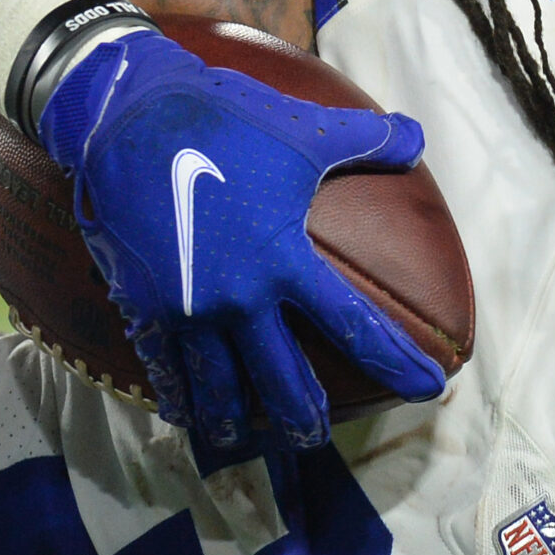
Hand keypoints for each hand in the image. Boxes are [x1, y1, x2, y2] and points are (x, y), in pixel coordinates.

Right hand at [37, 28, 446, 452]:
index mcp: (284, 259)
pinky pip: (165, 366)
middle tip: (316, 436)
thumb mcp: (302, 128)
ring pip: (219, 388)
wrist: (126, 115)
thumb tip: (418, 138)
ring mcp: (187, 308)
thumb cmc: (222, 118)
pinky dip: (178, 393)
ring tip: (243, 439)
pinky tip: (185, 409)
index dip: (396, 361)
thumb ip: (366, 140)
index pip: (355, 325)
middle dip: (304, 416)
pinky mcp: (143, 304)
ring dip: (235, 420)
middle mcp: (239, 297)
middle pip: (283, 380)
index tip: (428, 388)